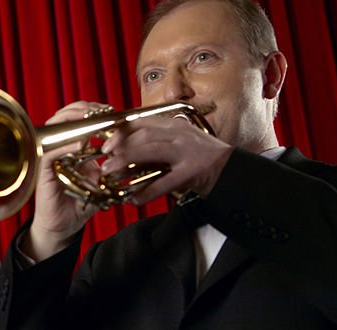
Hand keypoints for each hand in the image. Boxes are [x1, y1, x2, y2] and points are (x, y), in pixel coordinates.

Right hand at [26, 101, 108, 261]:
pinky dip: (64, 146)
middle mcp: (56, 150)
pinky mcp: (43, 173)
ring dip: (72, 121)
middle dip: (81, 109)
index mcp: (69, 148)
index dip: (90, 110)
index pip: (75, 119)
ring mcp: (48, 160)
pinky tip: (79, 143)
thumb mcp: (100, 179)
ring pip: (53, 130)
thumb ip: (110, 163)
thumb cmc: (79, 204)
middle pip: (63, 118)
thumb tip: (128, 149)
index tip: (109, 109)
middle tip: (101, 109)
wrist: (63, 227)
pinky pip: (50, 154)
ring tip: (89, 118)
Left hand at [99, 116, 233, 204]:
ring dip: (126, 161)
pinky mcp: (192, 172)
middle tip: (104, 160)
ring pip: (151, 151)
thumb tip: (121, 152)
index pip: (142, 122)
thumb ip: (154, 145)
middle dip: (120, 146)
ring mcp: (187, 152)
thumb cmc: (198, 159)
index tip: (106, 143)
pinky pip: (164, 182)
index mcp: (175, 126)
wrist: (231, 170)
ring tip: (109, 173)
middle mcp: (180, 134)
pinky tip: (134, 199)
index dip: (121, 131)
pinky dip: (146, 192)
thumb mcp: (176, 144)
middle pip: (144, 134)